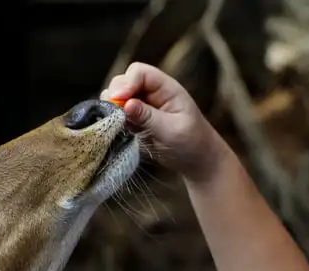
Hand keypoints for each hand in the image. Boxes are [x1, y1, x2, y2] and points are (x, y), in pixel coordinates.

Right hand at [102, 62, 225, 181]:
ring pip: (118, 96)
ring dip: (112, 106)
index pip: (140, 73)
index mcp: (166, 88)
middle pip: (124, 81)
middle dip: (115, 94)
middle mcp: (152, 92)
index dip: (126, 83)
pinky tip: (115, 128)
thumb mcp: (171, 130)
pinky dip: (113, 118)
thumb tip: (126, 104)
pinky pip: (118, 113)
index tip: (117, 100)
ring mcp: (142, 105)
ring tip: (114, 122)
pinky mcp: (135, 119)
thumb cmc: (191, 142)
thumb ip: (148, 117)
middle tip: (113, 113)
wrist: (196, 160)